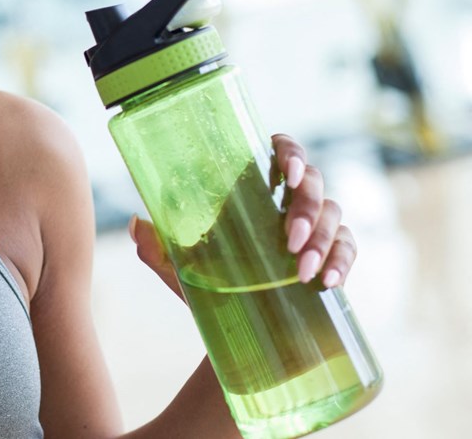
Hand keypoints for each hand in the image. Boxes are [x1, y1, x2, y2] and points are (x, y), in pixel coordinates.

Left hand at [129, 133, 357, 296]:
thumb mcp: (178, 267)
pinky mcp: (333, 259)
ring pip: (336, 215)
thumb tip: (137, 223)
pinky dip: (342, 262)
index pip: (283, 152)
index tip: (285, 173)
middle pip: (314, 183)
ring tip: (301, 271)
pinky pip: (350, 249)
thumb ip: (156, 247)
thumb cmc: (209, 287)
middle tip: (288, 239)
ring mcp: (316, 230)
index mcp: (255, 191)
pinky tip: (326, 281)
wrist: (236, 334)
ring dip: (323, 240)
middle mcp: (289, 203)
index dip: (291, 152)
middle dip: (307, 208)